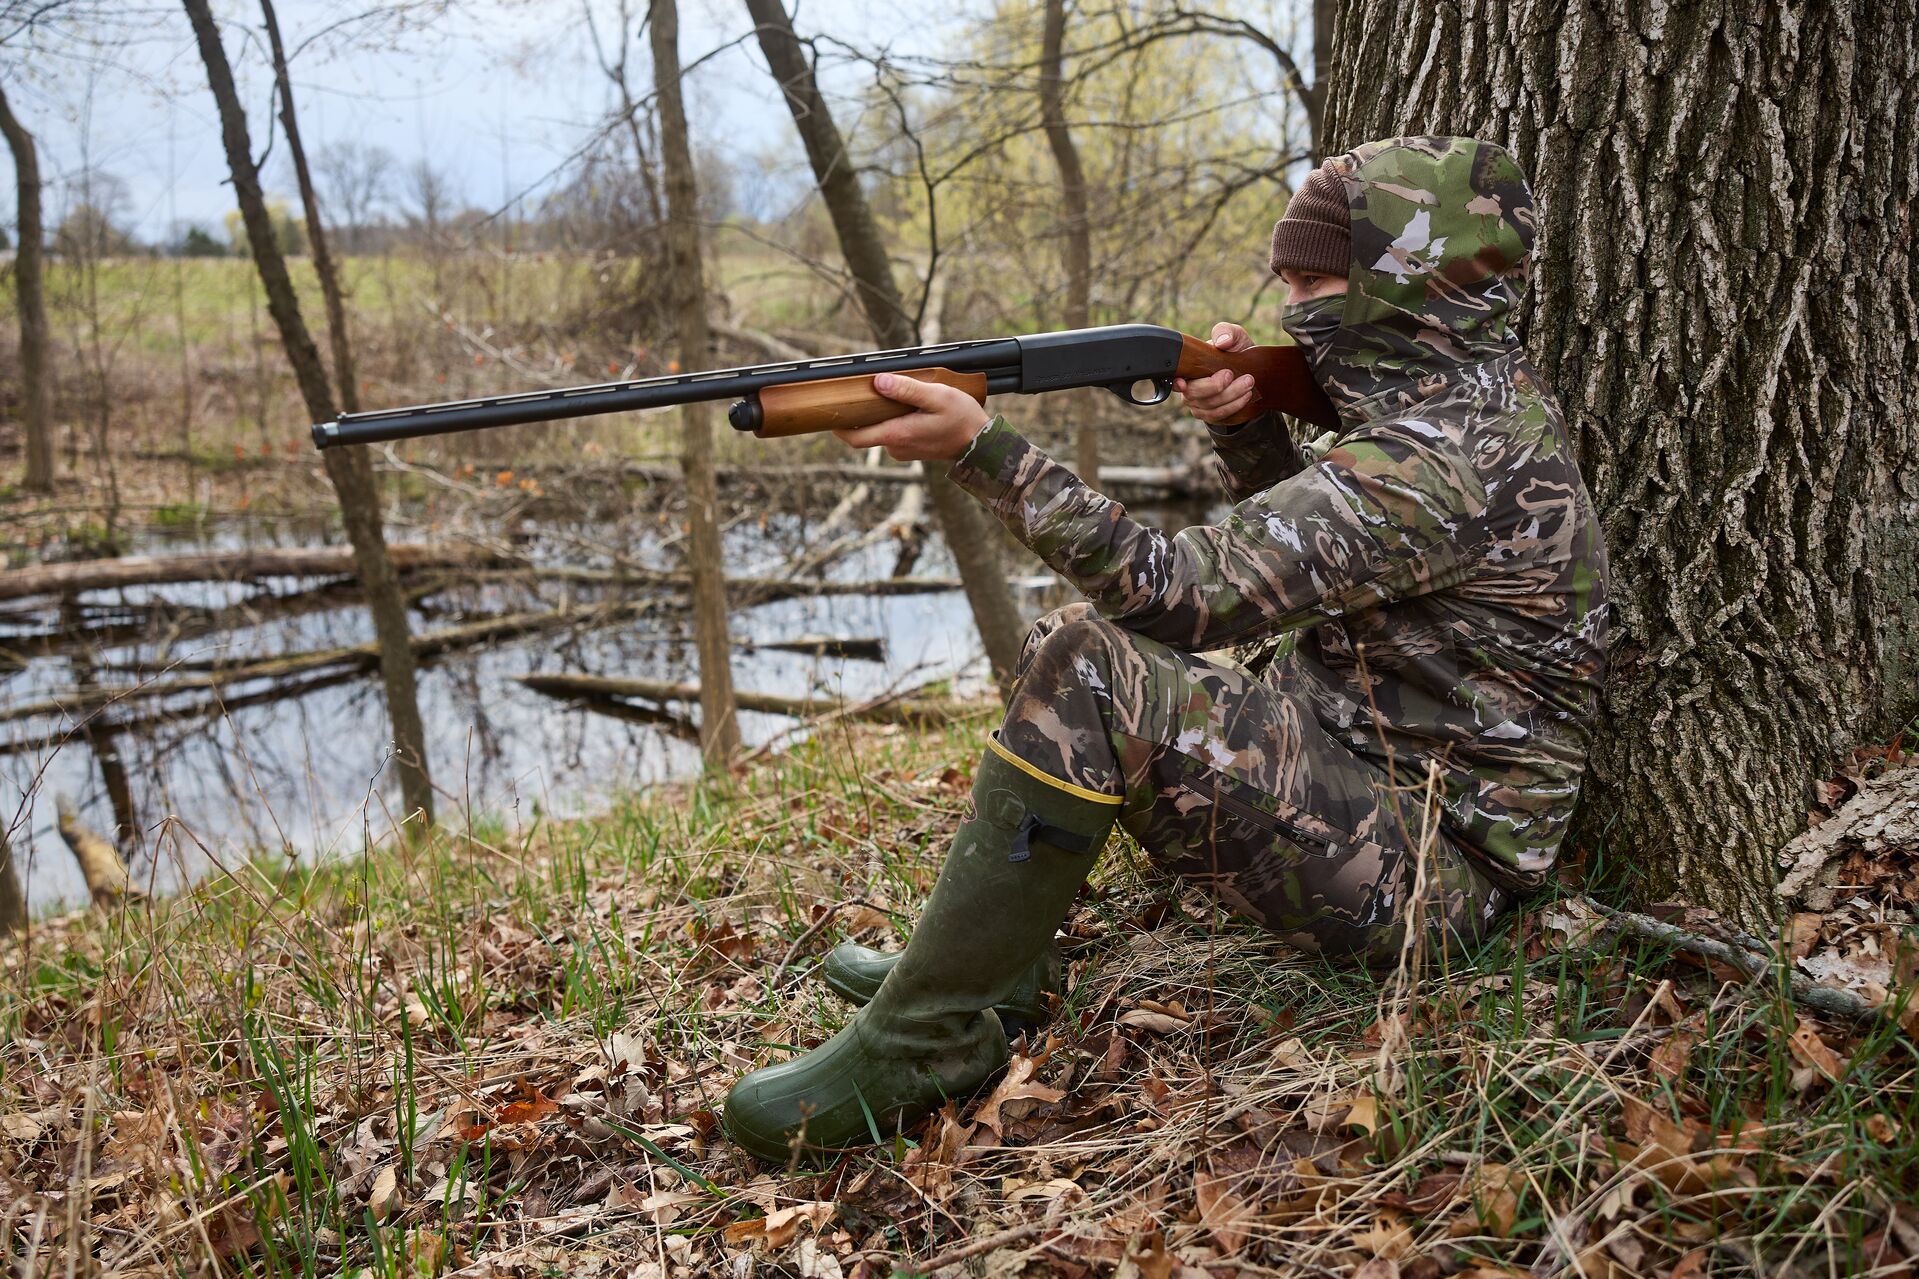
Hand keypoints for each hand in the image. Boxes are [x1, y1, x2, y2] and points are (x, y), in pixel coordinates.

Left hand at [834, 373, 990, 462]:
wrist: (982, 446)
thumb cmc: (962, 420)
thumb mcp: (937, 396)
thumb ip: (907, 389)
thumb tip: (879, 382)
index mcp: (897, 434)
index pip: (855, 437)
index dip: (838, 426)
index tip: (830, 410)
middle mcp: (896, 446)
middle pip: (865, 431)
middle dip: (860, 413)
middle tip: (859, 391)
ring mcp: (903, 449)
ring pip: (880, 430)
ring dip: (880, 414)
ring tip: (889, 393)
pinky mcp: (911, 448)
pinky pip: (893, 432)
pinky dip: (892, 419)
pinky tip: (905, 406)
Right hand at [1174, 322, 1257, 425]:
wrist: (1250, 371)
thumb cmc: (1234, 351)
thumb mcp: (1233, 336)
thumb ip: (1226, 332)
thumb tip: (1222, 341)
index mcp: (1187, 368)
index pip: (1173, 379)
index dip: (1176, 383)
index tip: (1183, 382)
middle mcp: (1188, 388)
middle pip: (1193, 394)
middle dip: (1214, 386)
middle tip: (1232, 374)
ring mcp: (1199, 404)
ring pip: (1209, 406)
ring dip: (1230, 395)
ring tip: (1247, 383)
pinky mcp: (1211, 414)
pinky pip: (1218, 415)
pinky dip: (1233, 406)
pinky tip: (1245, 396)